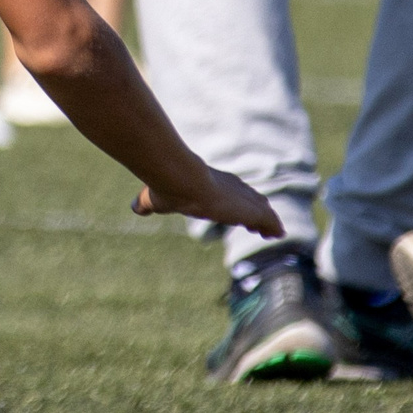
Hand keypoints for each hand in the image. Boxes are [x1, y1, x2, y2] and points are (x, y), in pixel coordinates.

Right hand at [134, 167, 283, 236]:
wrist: (181, 179)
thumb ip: (147, 203)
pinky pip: (268, 220)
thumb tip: (134, 208)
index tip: (239, 210)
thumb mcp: (155, 198)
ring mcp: (242, 199)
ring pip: (261, 209)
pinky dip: (273, 226)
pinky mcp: (250, 210)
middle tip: (261, 223)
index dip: (235, 201)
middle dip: (255, 210)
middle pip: (249, 198)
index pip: (229, 191)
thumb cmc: (169, 186)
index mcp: (211, 183)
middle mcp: (231, 188)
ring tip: (274, 232)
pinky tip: (279, 234)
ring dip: (267, 221)